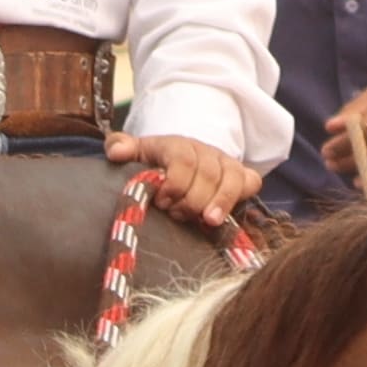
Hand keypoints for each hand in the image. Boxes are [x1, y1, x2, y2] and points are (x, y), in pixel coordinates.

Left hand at [105, 129, 251, 226]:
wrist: (181, 159)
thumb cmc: (154, 164)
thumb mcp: (135, 154)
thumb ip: (120, 148)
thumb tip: (115, 152)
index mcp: (177, 145)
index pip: (183, 160)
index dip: (175, 184)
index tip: (163, 202)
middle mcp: (205, 151)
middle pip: (208, 174)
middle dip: (193, 199)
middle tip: (177, 214)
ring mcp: (225, 162)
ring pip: (231, 179)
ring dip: (219, 203)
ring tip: (206, 221)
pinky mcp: (241, 174)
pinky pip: (250, 182)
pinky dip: (239, 198)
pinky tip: (224, 217)